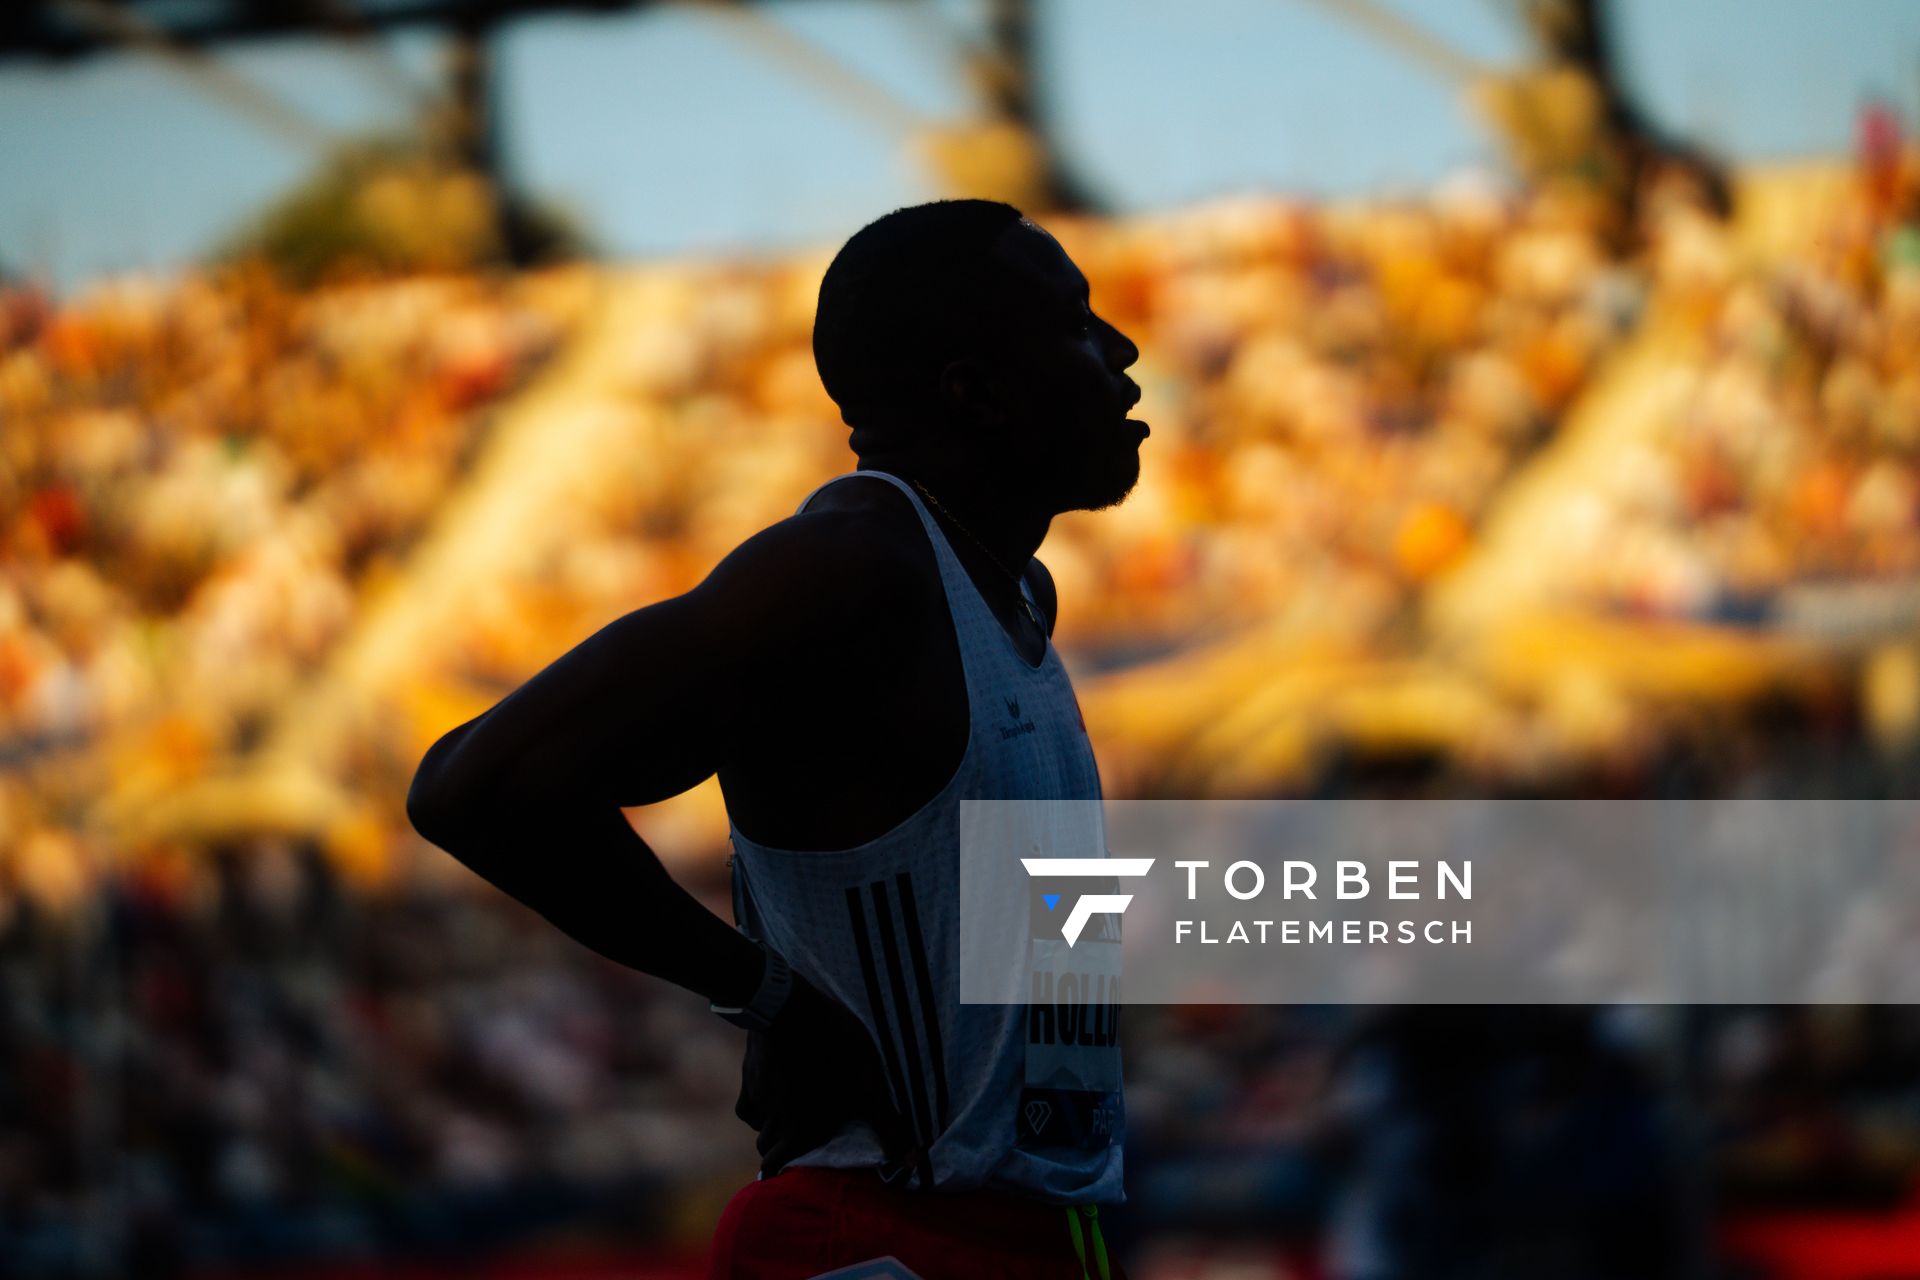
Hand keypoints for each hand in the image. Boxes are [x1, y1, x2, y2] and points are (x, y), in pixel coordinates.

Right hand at [734, 972, 921, 1176]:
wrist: (790, 1010)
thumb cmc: (834, 1049)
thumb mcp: (867, 1086)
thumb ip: (885, 1124)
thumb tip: (911, 1161)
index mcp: (802, 1131)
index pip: (777, 1167)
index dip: (783, 1172)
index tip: (792, 1172)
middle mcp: (775, 1121)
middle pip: (767, 1150)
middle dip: (781, 1152)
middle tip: (798, 1145)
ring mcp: (759, 1098)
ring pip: (758, 1127)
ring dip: (770, 1131)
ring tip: (788, 1123)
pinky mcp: (750, 1076)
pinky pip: (747, 1106)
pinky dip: (757, 1108)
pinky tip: (771, 1098)